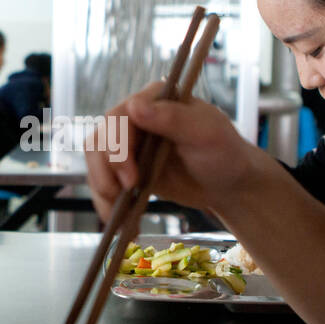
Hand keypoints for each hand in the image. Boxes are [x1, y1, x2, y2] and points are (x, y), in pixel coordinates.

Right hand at [85, 81, 263, 220]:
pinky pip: (104, 183)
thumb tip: (134, 106)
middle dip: (107, 171)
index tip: (131, 177)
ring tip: (118, 216)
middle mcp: (136, 117)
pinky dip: (107, 205)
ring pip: (96, 162)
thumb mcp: (206, 134)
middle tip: (126, 193)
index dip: (118, 147)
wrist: (228, 184)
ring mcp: (129, 144)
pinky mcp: (126, 169)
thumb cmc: (224, 154)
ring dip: (102, 189)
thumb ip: (172, 118)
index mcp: (154, 99)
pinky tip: (121, 224)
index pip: (118, 118)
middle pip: (100, 140)